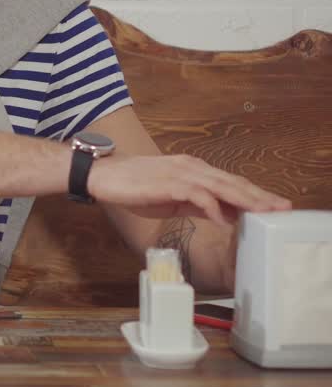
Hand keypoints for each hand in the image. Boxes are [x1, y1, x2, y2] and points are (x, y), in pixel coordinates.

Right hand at [87, 154, 291, 225]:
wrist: (103, 174)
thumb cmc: (134, 187)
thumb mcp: (171, 197)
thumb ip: (197, 203)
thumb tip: (224, 215)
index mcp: (193, 169)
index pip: (231, 181)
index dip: (255, 193)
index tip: (275, 205)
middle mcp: (191, 167)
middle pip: (232, 182)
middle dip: (259, 196)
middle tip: (283, 209)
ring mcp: (180, 173)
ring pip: (222, 186)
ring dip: (245, 200)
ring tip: (264, 212)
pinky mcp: (168, 182)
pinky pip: (197, 195)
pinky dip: (213, 206)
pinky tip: (223, 219)